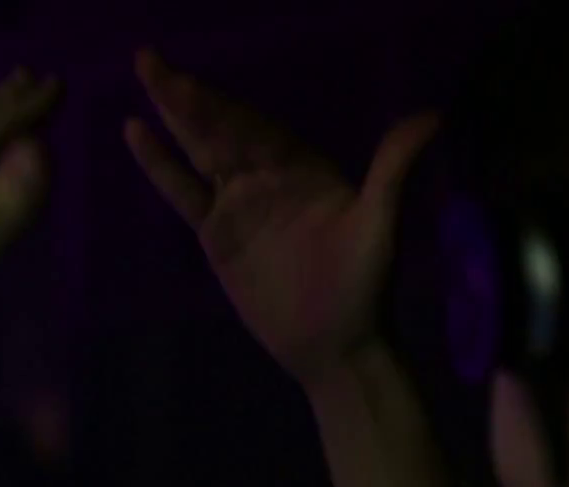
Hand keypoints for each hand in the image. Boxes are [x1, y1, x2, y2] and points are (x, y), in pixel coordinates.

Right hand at [124, 50, 437, 392]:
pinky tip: (136, 131)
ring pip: (199, 150)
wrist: (334, 346)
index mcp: (302, 167)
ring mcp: (239, 203)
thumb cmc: (362, 287)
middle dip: (184, 94)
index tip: (186, 82)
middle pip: (219, 128)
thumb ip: (393, 169)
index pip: (253, 127)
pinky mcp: (218, 233)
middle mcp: (268, 176)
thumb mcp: (379, 226)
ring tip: (142, 73)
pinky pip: (183, 192)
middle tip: (146, 58)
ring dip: (171, 114)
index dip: (219, 104)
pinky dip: (160, 164)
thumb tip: (432, 117)